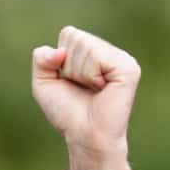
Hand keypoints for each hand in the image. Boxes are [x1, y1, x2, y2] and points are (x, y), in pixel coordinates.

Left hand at [32, 26, 139, 169]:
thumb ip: (40, 58)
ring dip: (80, 73)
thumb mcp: (44, 82)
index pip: (69, 33)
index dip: (60, 60)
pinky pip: (96, 57)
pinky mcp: (129, 68)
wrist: (85, 136)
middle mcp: (110, 52)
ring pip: (85, 46)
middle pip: (75, 37)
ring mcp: (122, 59)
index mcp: (95, 51)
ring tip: (93, 90)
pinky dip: (91, 76)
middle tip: (82, 88)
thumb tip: (60, 51)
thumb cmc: (68, 113)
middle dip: (69, 66)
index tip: (71, 82)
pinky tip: (102, 89)